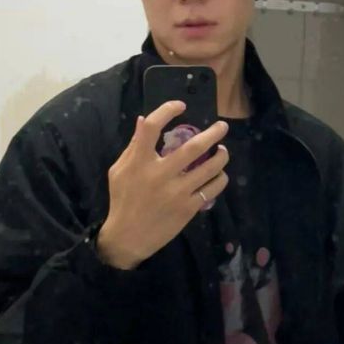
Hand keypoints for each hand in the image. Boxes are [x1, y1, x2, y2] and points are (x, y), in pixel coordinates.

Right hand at [96, 101, 229, 269]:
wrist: (127, 238)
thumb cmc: (123, 200)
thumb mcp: (119, 170)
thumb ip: (133, 146)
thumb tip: (144, 120)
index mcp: (139, 162)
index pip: (152, 127)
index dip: (167, 110)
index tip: (181, 105)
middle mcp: (160, 174)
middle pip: (193, 147)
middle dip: (213, 133)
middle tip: (223, 126)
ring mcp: (176, 192)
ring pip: (209, 168)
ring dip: (221, 156)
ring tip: (223, 151)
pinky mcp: (188, 208)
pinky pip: (212, 189)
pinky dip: (220, 179)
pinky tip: (220, 174)